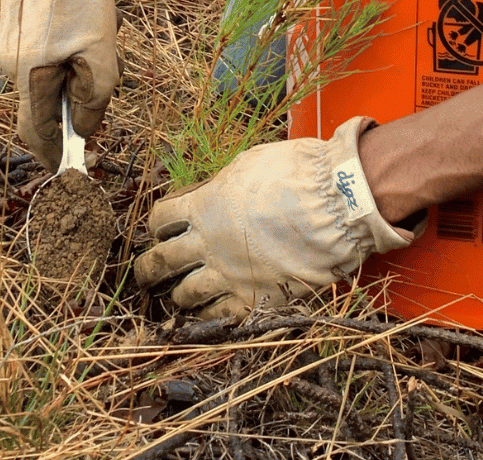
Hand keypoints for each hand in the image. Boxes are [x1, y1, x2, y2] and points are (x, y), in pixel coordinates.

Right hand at [0, 0, 119, 168]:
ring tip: (98, 48)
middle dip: (69, 112)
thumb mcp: (102, 56)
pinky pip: (40, 60)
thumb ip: (94, 100)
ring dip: (71, 80)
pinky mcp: (15, 30)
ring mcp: (10, 47)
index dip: (53, 153)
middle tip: (96, 99)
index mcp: (28, 78)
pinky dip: (63, 61)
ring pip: (43, 82)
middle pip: (40, 109)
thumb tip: (85, 128)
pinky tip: (85, 32)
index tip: (68, 166)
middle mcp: (10, 66)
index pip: (36, 132)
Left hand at [134, 117, 416, 318]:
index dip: (157, 225)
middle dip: (147, 270)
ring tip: (179, 298)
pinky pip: (219, 317)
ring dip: (178, 296)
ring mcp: (228, 275)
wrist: (336, 205)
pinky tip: (211, 314)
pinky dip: (211, 316)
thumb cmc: (297, 175)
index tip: (161, 229)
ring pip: (183, 296)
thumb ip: (221, 185)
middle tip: (146, 275)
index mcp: (202, 208)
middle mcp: (206, 244)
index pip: (160, 219)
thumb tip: (213, 192)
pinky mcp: (253, 299)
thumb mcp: (247, 166)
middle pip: (159, 262)